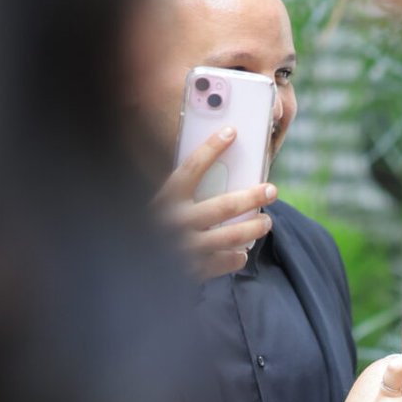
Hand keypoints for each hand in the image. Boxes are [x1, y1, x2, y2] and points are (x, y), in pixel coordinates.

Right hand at [152, 125, 274, 281]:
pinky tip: (241, 252)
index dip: (212, 147)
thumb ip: (181, 193)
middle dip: (253, 197)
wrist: (130, 267)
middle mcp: (176, 221)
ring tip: (266, 222)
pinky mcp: (192, 269)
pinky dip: (236, 257)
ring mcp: (185, 247)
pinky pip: (223, 262)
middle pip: (224, 206)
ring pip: (231, 236)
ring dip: (253, 228)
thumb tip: (218, 174)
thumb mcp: (159, 206)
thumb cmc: (149, 229)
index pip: (192, 167)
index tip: (231, 132)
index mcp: (165, 199)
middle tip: (271, 190)